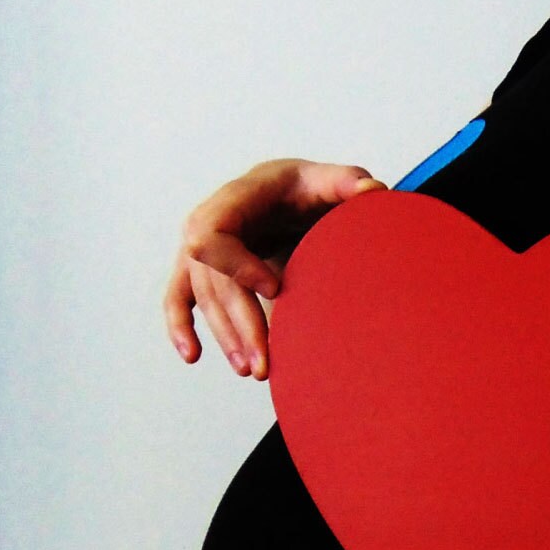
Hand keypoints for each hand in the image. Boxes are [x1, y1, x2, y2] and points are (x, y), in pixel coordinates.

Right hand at [164, 158, 385, 378]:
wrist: (289, 194)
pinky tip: (193, 355)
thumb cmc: (307, 187)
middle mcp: (209, 221)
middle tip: (264, 363)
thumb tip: (372, 189)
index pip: (216, 233)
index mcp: (236, 197)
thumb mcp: (328, 179)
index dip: (238, 265)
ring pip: (201, 297)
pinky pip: (178, 298)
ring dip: (224, 336)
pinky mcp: (197, 270)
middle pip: (211, 278)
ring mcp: (199, 247)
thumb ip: (347, 182)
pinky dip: (180, 327)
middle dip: (238, 322)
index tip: (276, 290)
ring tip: (252, 370)